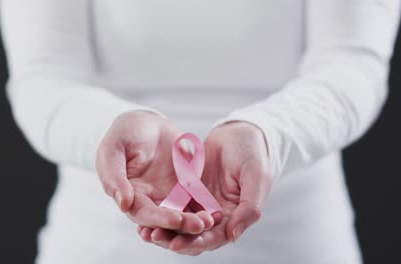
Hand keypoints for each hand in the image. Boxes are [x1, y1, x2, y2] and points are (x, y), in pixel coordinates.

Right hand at [96, 111, 213, 234]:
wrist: (146, 122)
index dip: (159, 219)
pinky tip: (217, 210)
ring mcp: (170, 194)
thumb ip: (114, 176)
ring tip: (211, 221)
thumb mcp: (112, 149)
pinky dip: (206, 206)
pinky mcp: (186, 186)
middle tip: (199, 225)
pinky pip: (197, 198)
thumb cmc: (124, 134)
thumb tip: (123, 204)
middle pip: (166, 219)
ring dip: (196, 220)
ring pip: (183, 212)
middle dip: (182, 224)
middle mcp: (150, 200)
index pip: (143, 213)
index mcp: (130, 195)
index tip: (176, 220)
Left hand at [140, 121, 271, 254]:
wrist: (239, 132)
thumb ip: (249, 208)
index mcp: (233, 217)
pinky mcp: (187, 190)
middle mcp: (215, 215)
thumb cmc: (253, 155)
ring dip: (164, 229)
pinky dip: (160, 210)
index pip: (213, 238)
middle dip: (173, 239)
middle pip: (192, 235)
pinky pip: (172, 203)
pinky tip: (144, 211)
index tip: (175, 245)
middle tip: (154, 236)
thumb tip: (232, 235)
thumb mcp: (256, 178)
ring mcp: (200, 203)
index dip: (194, 242)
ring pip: (179, 222)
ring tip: (144, 231)